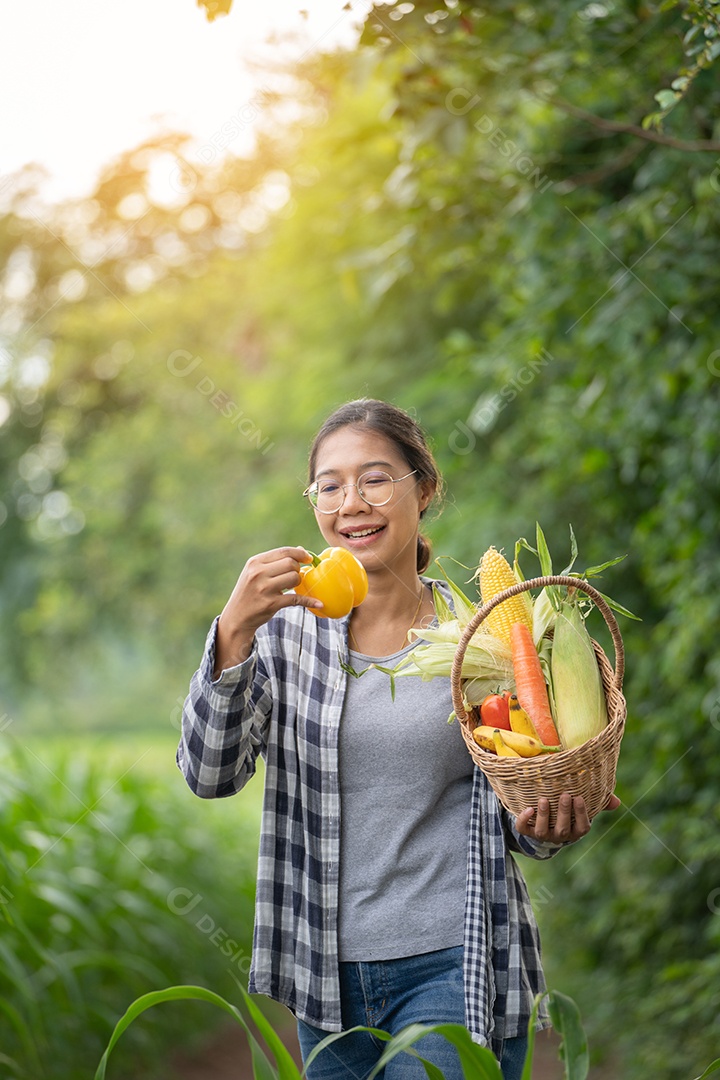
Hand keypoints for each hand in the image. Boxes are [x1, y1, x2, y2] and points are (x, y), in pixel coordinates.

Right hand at [214, 546, 322, 673]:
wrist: (236, 617)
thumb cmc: (249, 592)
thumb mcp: (255, 573)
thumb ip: (275, 561)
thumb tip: (300, 549)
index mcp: (255, 562)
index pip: (283, 551)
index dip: (300, 553)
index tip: (308, 558)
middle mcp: (257, 574)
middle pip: (291, 563)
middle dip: (298, 569)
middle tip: (295, 577)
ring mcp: (264, 589)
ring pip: (294, 578)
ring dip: (298, 582)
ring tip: (292, 587)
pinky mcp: (271, 604)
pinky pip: (296, 599)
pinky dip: (309, 601)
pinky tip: (318, 603)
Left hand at [515, 791, 620, 843]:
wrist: (542, 824)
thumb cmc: (568, 813)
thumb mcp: (583, 809)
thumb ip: (600, 803)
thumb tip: (616, 801)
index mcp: (575, 830)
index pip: (582, 827)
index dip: (581, 814)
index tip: (580, 798)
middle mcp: (559, 835)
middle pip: (563, 829)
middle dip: (564, 812)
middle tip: (565, 795)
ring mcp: (543, 835)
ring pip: (542, 831)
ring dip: (543, 815)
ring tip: (544, 800)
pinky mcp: (527, 831)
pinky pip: (523, 830)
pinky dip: (523, 820)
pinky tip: (527, 808)